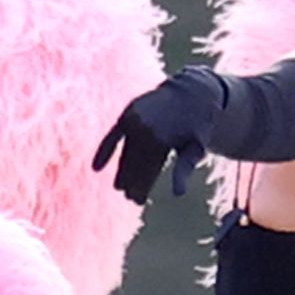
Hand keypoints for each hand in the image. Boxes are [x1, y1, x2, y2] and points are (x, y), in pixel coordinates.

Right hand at [92, 67, 226, 203]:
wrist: (193, 93)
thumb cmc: (198, 125)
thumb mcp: (196, 147)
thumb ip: (184, 169)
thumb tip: (178, 194)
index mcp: (161, 140)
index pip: (145, 172)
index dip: (141, 188)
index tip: (138, 201)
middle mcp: (145, 130)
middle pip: (134, 165)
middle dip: (132, 183)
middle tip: (131, 198)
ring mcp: (134, 121)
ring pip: (125, 154)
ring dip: (122, 172)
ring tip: (120, 187)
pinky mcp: (128, 114)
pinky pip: (113, 136)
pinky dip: (105, 151)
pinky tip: (96, 168)